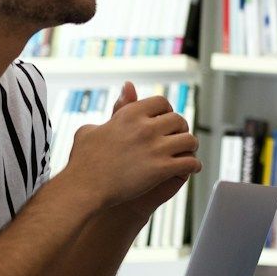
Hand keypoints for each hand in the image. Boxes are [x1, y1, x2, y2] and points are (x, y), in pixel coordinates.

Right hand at [65, 84, 200, 209]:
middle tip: (179, 138)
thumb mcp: (92, 128)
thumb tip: (128, 87)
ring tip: (188, 153)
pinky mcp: (161, 168)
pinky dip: (194, 166)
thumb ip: (116, 107)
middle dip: (181, 129)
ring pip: (189, 140)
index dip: (167, 111)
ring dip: (190, 146)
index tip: (167, 121)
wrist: (84, 188)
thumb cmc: (83, 161)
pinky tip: (191, 169)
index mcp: (130, 114)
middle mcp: (145, 127)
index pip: (162, 102)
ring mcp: (155, 148)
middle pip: (179, 120)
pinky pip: (190, 162)